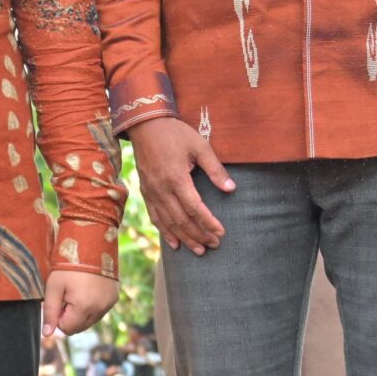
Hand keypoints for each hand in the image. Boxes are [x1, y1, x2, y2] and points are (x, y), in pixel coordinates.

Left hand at [42, 270, 117, 338]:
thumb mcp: (54, 287)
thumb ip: (50, 312)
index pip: (67, 329)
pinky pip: (100, 311)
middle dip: (70, 316)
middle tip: (67, 295)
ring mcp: (109, 304)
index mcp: (84, 308)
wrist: (91, 244)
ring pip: (90, 321)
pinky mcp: (114, 298)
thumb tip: (47, 334)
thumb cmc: (68, 265)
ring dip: (81, 312)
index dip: (59, 317)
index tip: (59, 300)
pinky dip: (92, 306)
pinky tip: (88, 290)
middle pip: (79, 327)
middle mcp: (99, 309)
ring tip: (78, 291)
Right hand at [127, 118, 232, 252]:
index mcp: (176, 178)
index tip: (221, 232)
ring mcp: (151, 193)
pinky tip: (175, 244)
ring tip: (200, 250)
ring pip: (169, 223)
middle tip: (215, 245)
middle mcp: (162, 189)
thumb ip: (215, 169)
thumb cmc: (175, 133)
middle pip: (182, 220)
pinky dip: (165, 232)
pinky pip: (155, 217)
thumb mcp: (200, 146)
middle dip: (200, 234)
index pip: (195, 208)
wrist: (145, 125)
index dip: (208, 222)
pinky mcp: (146, 193)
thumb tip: (231, 189)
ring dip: (185, 238)